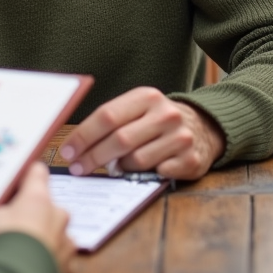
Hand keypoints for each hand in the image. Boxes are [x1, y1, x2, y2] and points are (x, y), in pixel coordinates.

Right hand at [0, 162, 73, 272]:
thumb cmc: (2, 242)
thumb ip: (1, 206)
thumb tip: (0, 205)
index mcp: (39, 198)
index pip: (37, 173)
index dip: (27, 175)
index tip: (20, 177)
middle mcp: (58, 216)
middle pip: (47, 207)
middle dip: (33, 214)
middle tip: (13, 225)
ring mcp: (65, 242)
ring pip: (55, 233)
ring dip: (42, 238)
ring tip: (21, 249)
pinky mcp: (67, 267)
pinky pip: (57, 258)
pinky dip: (46, 260)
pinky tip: (31, 264)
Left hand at [58, 87, 225, 181]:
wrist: (204, 127)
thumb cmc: (156, 121)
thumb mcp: (137, 109)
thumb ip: (111, 121)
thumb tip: (75, 146)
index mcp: (146, 97)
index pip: (107, 116)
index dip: (83, 136)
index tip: (67, 152)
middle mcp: (165, 114)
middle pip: (119, 140)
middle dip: (93, 157)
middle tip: (77, 168)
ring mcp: (180, 137)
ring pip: (136, 161)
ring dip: (120, 168)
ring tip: (116, 167)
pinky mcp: (190, 160)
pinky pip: (156, 174)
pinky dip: (144, 175)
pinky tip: (142, 171)